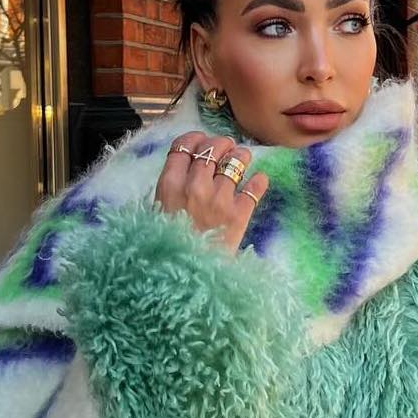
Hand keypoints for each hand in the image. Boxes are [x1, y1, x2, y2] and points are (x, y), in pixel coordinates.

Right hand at [154, 131, 269, 255]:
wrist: (185, 278)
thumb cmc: (168, 246)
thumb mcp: (158, 212)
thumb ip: (172, 187)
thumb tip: (190, 165)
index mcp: (170, 184)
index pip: (184, 145)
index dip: (195, 140)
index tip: (201, 143)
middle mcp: (195, 186)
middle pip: (213, 147)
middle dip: (222, 144)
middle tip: (225, 151)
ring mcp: (219, 198)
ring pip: (237, 159)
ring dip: (241, 156)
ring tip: (242, 160)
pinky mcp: (240, 213)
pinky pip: (256, 186)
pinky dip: (259, 181)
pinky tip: (257, 182)